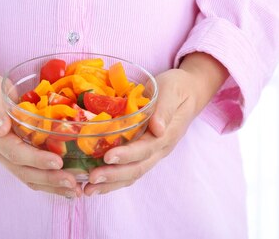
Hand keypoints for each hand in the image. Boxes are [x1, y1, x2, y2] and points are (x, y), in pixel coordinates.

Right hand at [0, 72, 82, 197]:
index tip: (57, 162)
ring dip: (52, 186)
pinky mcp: (15, 156)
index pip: (15, 153)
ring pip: (29, 177)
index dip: (37, 159)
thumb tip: (1, 129)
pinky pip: (32, 173)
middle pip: (24, 172)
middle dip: (49, 179)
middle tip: (73, 184)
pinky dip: (49, 181)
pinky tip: (66, 185)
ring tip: (75, 191)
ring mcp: (6, 157)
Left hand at [82, 52, 228, 195]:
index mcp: (166, 135)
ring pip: (132, 174)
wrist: (189, 91)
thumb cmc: (178, 88)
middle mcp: (159, 149)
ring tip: (88, 189)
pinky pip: (129, 169)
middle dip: (113, 176)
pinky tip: (95, 182)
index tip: (108, 157)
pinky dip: (113, 178)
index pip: (145, 149)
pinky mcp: (144, 151)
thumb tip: (158, 128)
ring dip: (110, 184)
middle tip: (91, 180)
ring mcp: (152, 153)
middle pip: (137, 168)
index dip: (127, 155)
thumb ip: (165, 109)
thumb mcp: (172, 92)